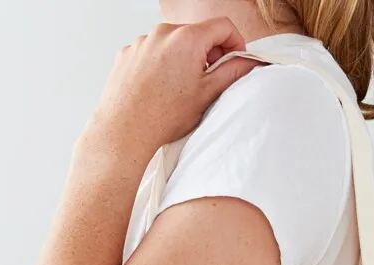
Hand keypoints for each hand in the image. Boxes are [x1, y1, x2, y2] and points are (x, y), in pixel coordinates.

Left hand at [81, 19, 255, 167]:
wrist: (125, 129)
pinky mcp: (129, 52)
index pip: (223, 26)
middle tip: (209, 81)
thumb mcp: (207, 94)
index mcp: (188, 38)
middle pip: (197, 34)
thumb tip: (248, 62)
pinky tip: (160, 89)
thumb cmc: (163, 116)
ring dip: (183, 59)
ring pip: (173, 44)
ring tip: (180, 90)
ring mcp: (143, 41)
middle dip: (208, 53)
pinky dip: (161, 65)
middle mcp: (164, 32)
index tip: (235, 59)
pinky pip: (152, 52)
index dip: (235, 42)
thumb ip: (232, 72)